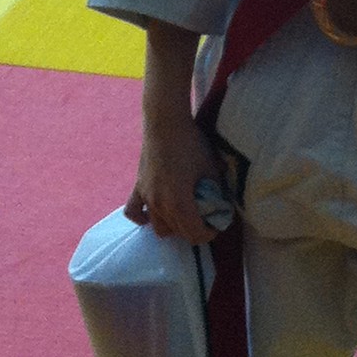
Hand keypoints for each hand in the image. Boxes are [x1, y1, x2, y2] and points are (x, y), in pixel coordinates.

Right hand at [124, 116, 222, 244]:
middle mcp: (159, 206)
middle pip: (177, 233)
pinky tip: (155, 212)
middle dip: (193, 230)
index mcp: (179, 204)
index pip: (194, 234)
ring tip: (184, 215)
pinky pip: (134, 212)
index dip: (209, 233)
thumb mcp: (211, 167)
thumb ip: (217, 190)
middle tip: (205, 218)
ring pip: (158, 227)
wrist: (165, 122)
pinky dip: (143, 217)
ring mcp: (146, 197)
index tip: (217, 224)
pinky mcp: (137, 187)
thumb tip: (223, 203)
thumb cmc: (191, 143)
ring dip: (173, 226)